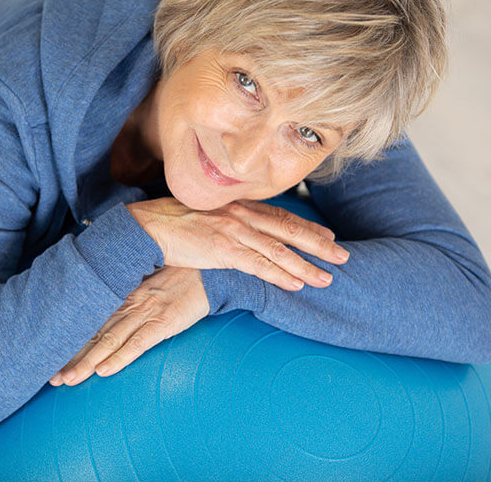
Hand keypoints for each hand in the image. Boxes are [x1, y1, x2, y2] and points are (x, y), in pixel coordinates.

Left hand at [49, 266, 208, 386]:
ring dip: (88, 362)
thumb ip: (131, 297)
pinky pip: (138, 343)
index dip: (71, 341)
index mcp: (124, 295)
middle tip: (52, 377)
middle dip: (71, 357)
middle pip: (94, 333)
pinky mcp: (164, 322)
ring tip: (70, 379)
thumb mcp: (150, 284)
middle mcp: (129, 304)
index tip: (51, 357)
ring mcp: (145, 313)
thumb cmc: (181, 277)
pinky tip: (105, 370)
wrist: (209, 272)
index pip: (91, 321)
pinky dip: (120, 357)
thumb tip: (113, 312)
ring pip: (109, 340)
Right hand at [126, 197, 348, 291]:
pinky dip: (280, 275)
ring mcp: (233, 231)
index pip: (280, 216)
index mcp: (238, 206)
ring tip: (328, 278)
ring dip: (306, 265)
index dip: (306, 227)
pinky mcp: (223, 250)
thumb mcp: (205, 216)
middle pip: (289, 230)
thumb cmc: (171, 222)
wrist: (147, 226)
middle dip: (319, 244)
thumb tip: (239, 234)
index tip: (328, 235)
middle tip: (343, 256)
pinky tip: (297, 284)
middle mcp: (241, 215)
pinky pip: (259, 266)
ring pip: (279, 250)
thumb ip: (227, 222)